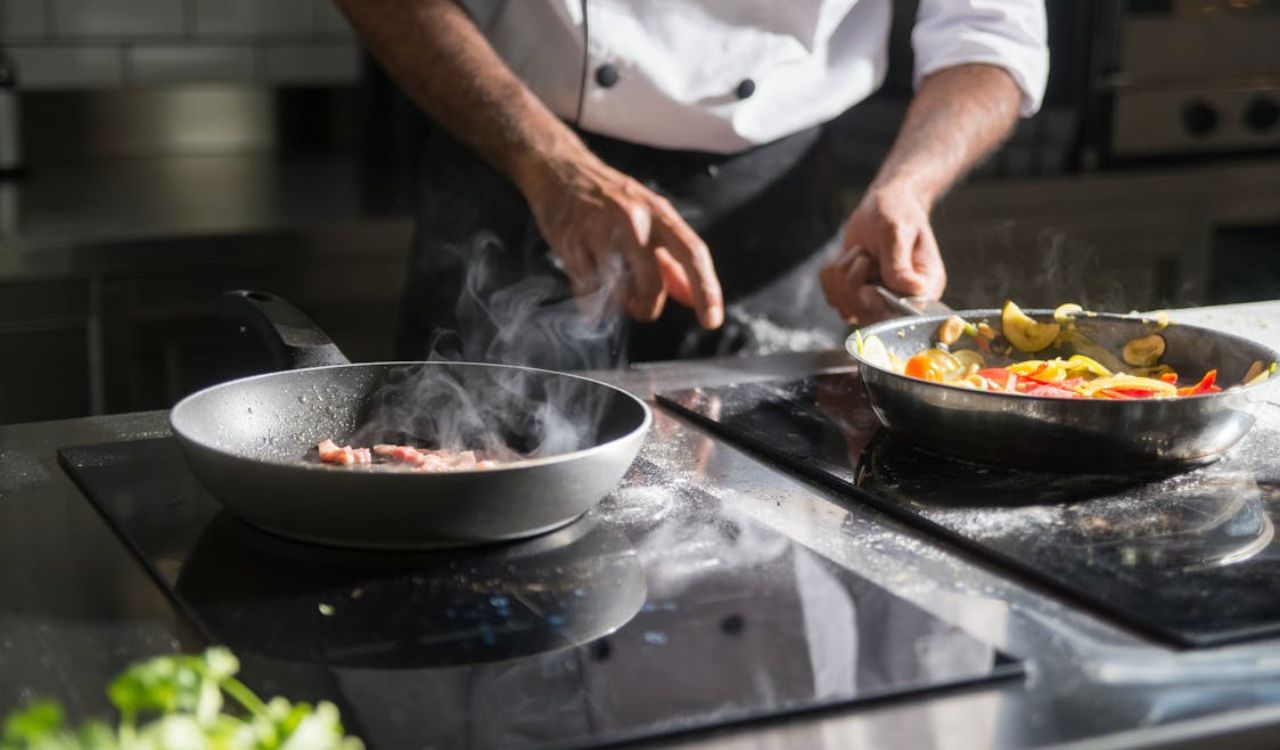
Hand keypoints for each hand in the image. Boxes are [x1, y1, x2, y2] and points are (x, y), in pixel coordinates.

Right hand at [519, 152, 723, 328]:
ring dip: (618, 304)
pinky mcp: (571, 242)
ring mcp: (599, 230)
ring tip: (614, 292)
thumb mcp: (650, 219)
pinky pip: (587, 290)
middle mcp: (633, 219)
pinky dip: (591, 300)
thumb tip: (694, 300)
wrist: (560, 170)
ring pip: (618, 290)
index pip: (692, 253)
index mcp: (659, 213)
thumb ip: (673, 263)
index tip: (711, 321)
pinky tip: (591, 285)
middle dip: (648, 307)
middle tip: (640, 309)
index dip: (706, 289)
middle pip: (652, 282)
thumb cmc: (611, 200)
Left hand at [820, 183, 945, 323]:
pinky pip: (832, 298)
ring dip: (842, 276)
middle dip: (853, 283)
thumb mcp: (897, 232)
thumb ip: (899, 263)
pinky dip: (832, 277)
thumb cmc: (898, 212)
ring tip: (859, 252)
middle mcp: (903, 301)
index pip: (903, 316)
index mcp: (925, 288)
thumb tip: (914, 290)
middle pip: (867, 316)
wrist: (884, 205)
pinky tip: (846, 258)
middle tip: (861, 255)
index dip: (877, 302)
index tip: (867, 274)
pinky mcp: (857, 296)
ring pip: (845, 307)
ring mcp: (879, 301)